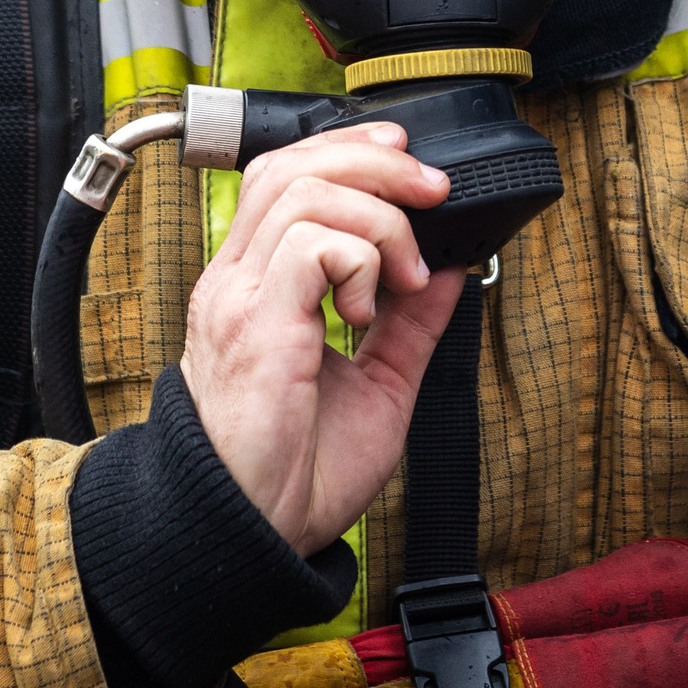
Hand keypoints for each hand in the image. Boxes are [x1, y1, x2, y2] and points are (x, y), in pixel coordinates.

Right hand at [179, 124, 467, 554]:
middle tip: (433, 191)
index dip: (347, 151)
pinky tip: (366, 309)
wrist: (254, 537)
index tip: (408, 160)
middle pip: (292, 165)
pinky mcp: (253, 322)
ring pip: (304, 191)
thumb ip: (408, 323)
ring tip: (404, 273)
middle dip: (373, 162)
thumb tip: (450, 267)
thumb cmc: (297, 476)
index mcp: (255, 287)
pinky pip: (310, 244)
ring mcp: (238, 297)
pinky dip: (358, 259)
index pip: (284, 176)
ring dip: (378, 217)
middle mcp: (236, 281)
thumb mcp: (377, 384)